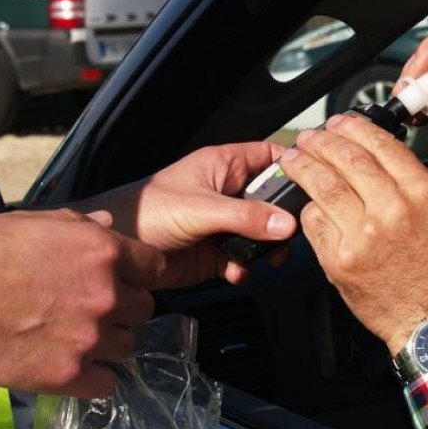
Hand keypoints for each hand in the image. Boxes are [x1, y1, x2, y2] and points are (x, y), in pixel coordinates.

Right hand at [0, 209, 164, 396]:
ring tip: (78, 338)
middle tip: (96, 310)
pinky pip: (106, 382)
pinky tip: (73, 366)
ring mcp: (90, 337)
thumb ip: (80, 225)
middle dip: (125, 308)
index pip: (155, 267)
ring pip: (127, 346)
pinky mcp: (69, 374)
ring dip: (109, 342)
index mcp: (103, 252)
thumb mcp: (34, 221)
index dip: (141, 274)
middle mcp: (106, 295)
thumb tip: (108, 224)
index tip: (126, 279)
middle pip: (144, 309)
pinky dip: (94, 377)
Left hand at [77, 142, 296, 287]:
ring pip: (261, 233)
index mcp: (224, 166)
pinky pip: (243, 258)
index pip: (269, 156)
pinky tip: (235, 272)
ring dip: (266, 248)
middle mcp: (228, 192)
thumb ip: (245, 217)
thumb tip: (287, 225)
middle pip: (272, 200)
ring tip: (266, 259)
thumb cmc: (147, 212)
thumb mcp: (201, 209)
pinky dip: (245, 267)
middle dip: (283, 219)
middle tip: (290, 235)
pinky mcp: (214, 253)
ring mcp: (222, 223)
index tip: (312, 184)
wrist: (115, 255)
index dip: (292, 166)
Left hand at [280, 114, 427, 353]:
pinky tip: (305, 202)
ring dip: (303, 166)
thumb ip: (410, 182)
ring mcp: (362, 234)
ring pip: (323, 185)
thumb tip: (377, 156)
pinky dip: (307, 209)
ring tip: (294, 159)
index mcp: (422, 192)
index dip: (353, 128)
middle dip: (321, 141)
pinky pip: (314, 222)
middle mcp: (392, 208)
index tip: (341, 123)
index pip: (380, 144)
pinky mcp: (340, 259)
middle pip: (346, 158)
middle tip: (310, 137)